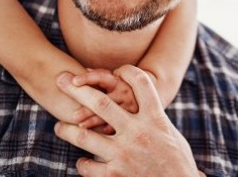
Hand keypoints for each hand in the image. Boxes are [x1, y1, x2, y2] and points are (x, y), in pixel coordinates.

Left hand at [54, 65, 201, 176]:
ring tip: (59, 127)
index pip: (141, 83)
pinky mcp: (116, 175)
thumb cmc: (178, 161)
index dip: (128, 71)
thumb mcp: (169, 133)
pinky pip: (89, 167)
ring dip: (67, 130)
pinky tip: (83, 162)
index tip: (118, 70)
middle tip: (61, 80)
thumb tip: (139, 102)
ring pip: (84, 136)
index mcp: (155, 118)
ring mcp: (124, 153)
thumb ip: (153, 117)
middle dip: (77, 90)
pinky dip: (83, 164)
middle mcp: (138, 132)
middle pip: (101, 102)